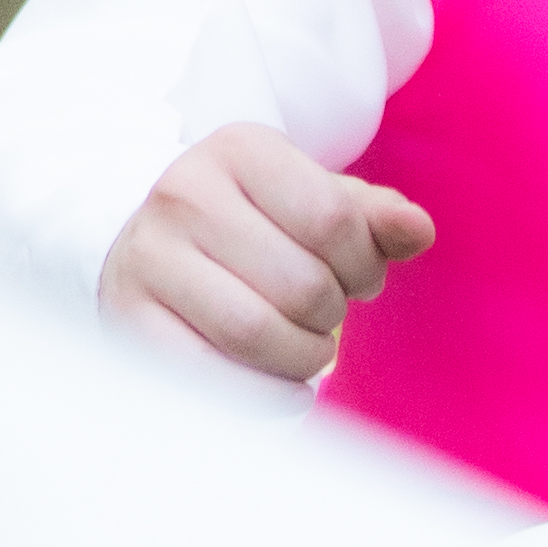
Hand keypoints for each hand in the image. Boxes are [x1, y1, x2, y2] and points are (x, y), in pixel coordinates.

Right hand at [97, 125, 435, 386]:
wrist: (148, 245)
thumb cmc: (253, 227)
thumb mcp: (313, 203)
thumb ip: (373, 217)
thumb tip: (418, 231)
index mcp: (239, 150)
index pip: (333, 219)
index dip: (364, 265)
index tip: (358, 277)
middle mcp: (183, 193)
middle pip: (303, 285)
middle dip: (333, 315)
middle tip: (324, 315)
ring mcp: (148, 257)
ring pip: (258, 333)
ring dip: (304, 359)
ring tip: (305, 350)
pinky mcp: (129, 319)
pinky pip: (213, 377)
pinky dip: (266, 397)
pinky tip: (280, 386)